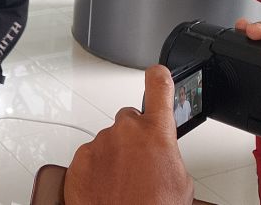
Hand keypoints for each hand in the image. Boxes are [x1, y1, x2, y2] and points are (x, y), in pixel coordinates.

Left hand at [63, 65, 193, 204]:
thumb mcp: (180, 181)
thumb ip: (168, 154)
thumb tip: (162, 153)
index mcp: (155, 132)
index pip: (158, 88)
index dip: (159, 78)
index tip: (158, 73)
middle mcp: (125, 131)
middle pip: (129, 121)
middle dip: (134, 137)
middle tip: (139, 164)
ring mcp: (99, 143)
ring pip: (109, 141)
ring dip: (115, 156)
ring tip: (123, 183)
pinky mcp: (80, 158)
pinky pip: (91, 156)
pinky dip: (98, 169)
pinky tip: (107, 187)